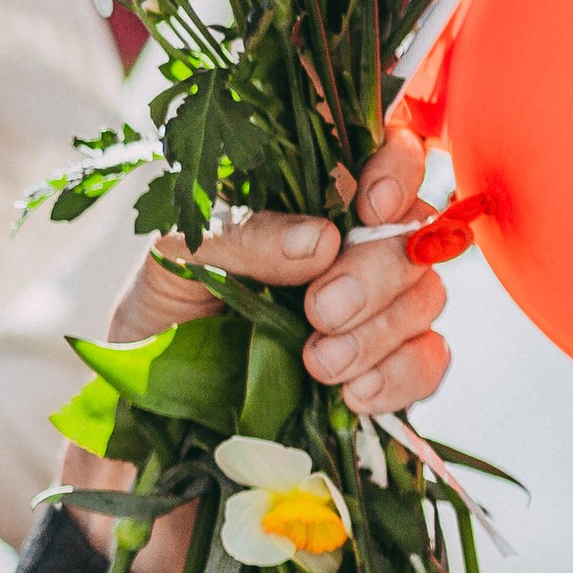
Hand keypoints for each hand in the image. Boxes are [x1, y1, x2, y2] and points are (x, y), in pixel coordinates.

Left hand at [65, 126, 452, 572]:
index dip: (396, 168)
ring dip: (381, 332)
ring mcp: (373, 312)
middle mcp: (351, 249)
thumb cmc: (158, 315)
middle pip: (414, 234)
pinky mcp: (380, 374)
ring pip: (425, 299)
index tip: (368, 206)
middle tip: (321, 310)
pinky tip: (353, 395)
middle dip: (376, 273)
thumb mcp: (175, 257)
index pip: (385, 154)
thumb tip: (319, 239)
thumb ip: (239, 233)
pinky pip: (427, 364)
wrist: (145, 417)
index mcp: (307, 200)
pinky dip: (401, 378)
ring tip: (318, 364)